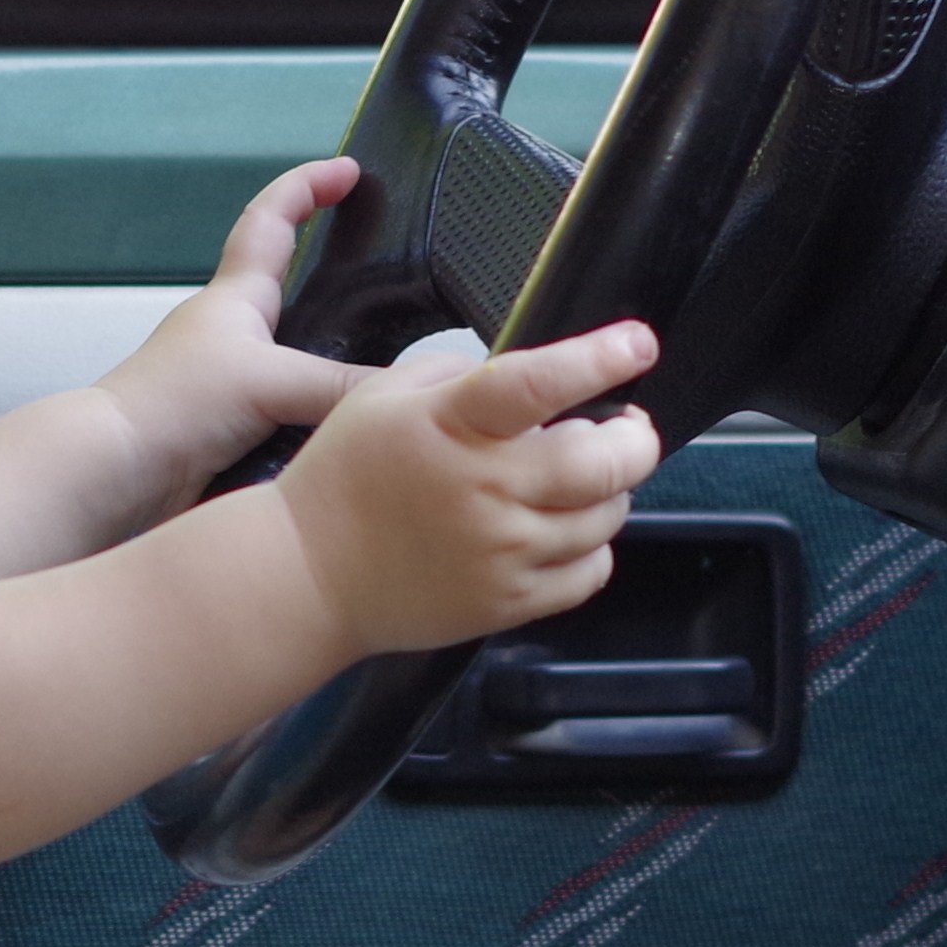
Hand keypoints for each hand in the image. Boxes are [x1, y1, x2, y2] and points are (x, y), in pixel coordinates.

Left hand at [94, 157, 376, 491]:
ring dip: (337, 355)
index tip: (349, 169)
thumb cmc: (173, 405)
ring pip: (298, 353)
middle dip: (334, 270)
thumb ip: (340, 385)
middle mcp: (233, 329)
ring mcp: (231, 379)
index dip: (307, 186)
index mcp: (236, 295)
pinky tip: (353, 426)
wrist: (117, 471)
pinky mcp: (232, 427)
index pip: (272, 218)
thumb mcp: (268, 382)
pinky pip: (293, 408)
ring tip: (391, 363)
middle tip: (387, 265)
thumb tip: (409, 388)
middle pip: (290, 283)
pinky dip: (323, 411)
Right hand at [270, 318, 663, 653]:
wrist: (307, 575)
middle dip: (635, 439)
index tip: (638, 344)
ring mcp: (502, 552)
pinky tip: (561, 531)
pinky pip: (591, 572)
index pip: (539, 383)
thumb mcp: (384, 395)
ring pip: (607, 517)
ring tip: (577, 482)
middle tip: (625, 428)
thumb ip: (461, 373)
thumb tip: (532, 379)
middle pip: (605, 463)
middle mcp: (485, 489)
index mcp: (452, 426)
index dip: (599, 360)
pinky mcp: (509, 602)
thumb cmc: (344, 479)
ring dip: (608, 492)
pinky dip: (591, 547)